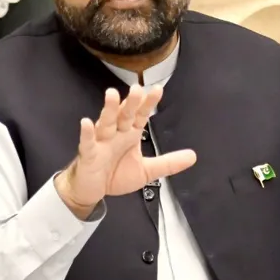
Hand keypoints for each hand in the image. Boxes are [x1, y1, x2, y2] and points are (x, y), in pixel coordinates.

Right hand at [55, 84, 196, 218]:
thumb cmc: (116, 174)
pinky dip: (86, 133)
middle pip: (124, 115)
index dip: (148, 103)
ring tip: (112, 95)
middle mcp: (116, 133)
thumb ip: (168, 163)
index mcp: (130, 134)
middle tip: (137, 89)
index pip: (141, 115)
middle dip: (131, 103)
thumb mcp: (146, 170)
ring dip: (109, 109)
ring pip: (105, 122)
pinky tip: (86, 123)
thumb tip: (193, 156)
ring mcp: (101, 142)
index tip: (158, 89)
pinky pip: (87, 142)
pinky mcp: (88, 154)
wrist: (92, 190)